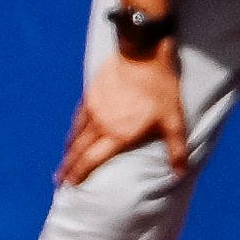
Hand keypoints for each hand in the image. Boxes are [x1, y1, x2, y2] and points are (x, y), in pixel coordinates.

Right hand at [59, 44, 187, 187]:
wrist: (143, 53)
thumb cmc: (160, 88)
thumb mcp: (174, 121)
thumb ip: (176, 149)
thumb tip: (180, 173)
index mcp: (118, 135)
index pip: (91, 161)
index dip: (79, 175)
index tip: (70, 186)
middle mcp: (101, 125)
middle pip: (78, 151)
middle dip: (67, 168)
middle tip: (59, 180)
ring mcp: (94, 108)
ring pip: (75, 135)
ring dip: (68, 151)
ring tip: (64, 161)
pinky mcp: (91, 94)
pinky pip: (78, 118)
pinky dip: (73, 130)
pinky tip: (73, 134)